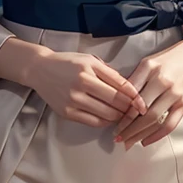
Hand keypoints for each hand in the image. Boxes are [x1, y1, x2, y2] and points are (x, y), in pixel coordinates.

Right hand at [30, 49, 146, 126]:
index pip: (120, 85)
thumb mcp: (89, 60)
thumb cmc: (67, 63)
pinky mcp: (67, 112)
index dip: (135, 96)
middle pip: (115, 101)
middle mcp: (82, 83)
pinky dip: (105, 122)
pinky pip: (93, 121)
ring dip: (119, 117)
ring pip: (106, 114)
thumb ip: (109, 73)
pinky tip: (110, 119)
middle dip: (129, 108)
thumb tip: (129, 88)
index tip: (142, 102)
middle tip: (137, 111)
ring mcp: (74, 99)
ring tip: (125, 116)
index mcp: (89, 69)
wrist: (40, 70)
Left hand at [112, 38, 182, 149]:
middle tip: (118, 137)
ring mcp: (175, 94)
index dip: (121, 112)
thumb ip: (134, 80)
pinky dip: (156, 136)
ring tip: (128, 142)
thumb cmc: (167, 60)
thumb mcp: (147, 63)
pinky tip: (145, 141)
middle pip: (142, 111)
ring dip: (139, 134)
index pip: (132, 95)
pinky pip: (170, 124)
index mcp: (150, 69)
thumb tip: (118, 100)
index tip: (113, 123)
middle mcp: (163, 82)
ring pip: (154, 120)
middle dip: (127, 127)